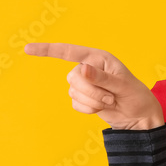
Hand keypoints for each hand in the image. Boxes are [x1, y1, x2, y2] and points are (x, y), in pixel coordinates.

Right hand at [23, 42, 163, 129]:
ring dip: (92, 102)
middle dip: (91, 92)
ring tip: (110, 101)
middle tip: (110, 97)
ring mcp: (84, 84)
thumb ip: (101, 77)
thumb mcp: (122, 85)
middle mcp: (88, 68)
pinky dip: (89, 109)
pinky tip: (102, 107)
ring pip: (73, 93)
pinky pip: (75, 104)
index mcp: (98, 57)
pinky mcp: (82, 98)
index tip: (27, 49)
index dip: (47, 50)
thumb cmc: (135, 96)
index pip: (68, 51)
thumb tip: (82, 69)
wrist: (138, 116)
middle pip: (72, 78)